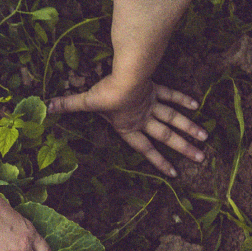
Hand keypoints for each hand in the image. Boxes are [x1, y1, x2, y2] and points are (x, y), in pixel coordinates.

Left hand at [46, 75, 207, 176]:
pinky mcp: (156, 89)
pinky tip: (196, 106)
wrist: (126, 77)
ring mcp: (153, 104)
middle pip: (167, 136)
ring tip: (205, 139)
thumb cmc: (106, 94)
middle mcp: (145, 118)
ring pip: (175, 119)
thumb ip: (67, 105)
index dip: (159, 161)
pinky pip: (171, 95)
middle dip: (183, 148)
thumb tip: (46, 108)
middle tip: (201, 158)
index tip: (174, 173)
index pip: (146, 148)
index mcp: (130, 127)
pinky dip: (183, 100)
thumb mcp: (85, 102)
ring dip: (189, 128)